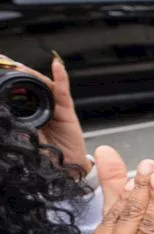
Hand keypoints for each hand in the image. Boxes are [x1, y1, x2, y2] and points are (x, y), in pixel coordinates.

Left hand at [1, 53, 88, 172]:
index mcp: (24, 116)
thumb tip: (4, 116)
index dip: (5, 83)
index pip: (14, 96)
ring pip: (41, 85)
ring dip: (30, 73)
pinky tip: (56, 66)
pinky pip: (63, 91)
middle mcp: (39, 109)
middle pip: (26, 86)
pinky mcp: (67, 110)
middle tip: (2, 62)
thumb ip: (13, 128)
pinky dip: (61, 77)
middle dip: (14, 73)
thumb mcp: (19, 142)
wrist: (64, 171)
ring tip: (17, 65)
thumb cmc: (43, 159)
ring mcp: (53, 108)